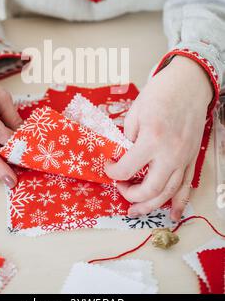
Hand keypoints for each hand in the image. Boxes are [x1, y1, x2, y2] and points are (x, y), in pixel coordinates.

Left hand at [105, 55, 212, 220]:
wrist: (189, 85)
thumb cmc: (161, 93)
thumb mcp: (136, 111)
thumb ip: (127, 137)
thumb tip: (122, 155)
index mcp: (152, 139)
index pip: (127, 168)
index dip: (113, 171)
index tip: (108, 165)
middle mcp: (170, 154)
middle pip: (150, 189)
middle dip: (131, 195)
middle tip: (120, 188)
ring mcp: (184, 158)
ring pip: (169, 193)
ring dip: (151, 206)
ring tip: (136, 211)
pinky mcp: (192, 159)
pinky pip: (187, 187)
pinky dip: (180, 203)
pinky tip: (174, 215)